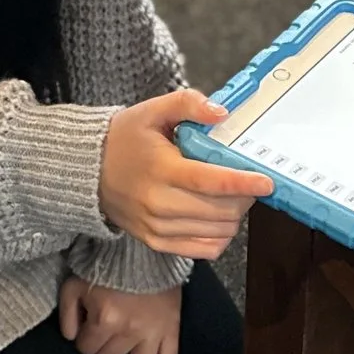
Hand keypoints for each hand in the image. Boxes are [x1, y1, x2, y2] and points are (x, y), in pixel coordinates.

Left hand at [59, 276, 182, 353]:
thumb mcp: (75, 284)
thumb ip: (66, 314)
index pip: (86, 350)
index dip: (82, 346)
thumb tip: (71, 339)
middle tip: (99, 348)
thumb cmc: (105, 267)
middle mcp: (130, 331)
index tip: (84, 336)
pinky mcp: (172, 332)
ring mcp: (154, 334)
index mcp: (105, 318)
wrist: (143, 250)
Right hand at [99, 88, 272, 256]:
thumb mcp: (152, 111)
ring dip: (235, 216)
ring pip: (217, 231)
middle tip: (249, 182)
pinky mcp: (156, 242)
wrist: (87, 171)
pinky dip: (220, 236)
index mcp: (161, 169)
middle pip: (220, 210)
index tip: (267, 181)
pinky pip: (203, 249)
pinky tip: (219, 218)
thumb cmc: (124, 139)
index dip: (243, 183)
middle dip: (245, 198)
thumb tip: (221, 113)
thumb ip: (188, 104)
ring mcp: (157, 227)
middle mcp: (159, 203)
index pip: (211, 182)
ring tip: (233, 197)